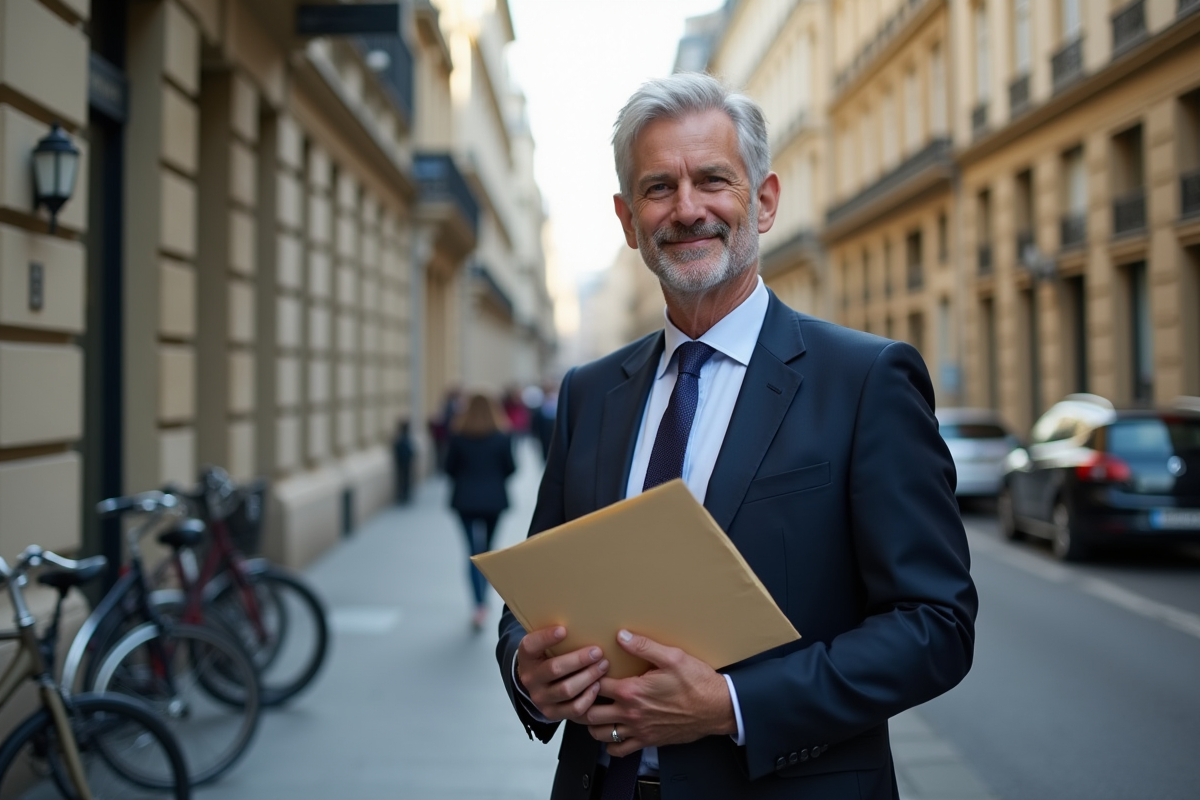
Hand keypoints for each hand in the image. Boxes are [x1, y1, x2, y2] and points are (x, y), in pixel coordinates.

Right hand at [516, 626, 608, 723]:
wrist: (539, 684)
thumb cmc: (549, 656)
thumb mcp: (546, 644)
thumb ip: (557, 634)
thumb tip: (585, 616)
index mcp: (526, 657)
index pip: (531, 646)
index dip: (546, 638)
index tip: (563, 630)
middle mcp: (530, 678)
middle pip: (555, 669)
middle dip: (579, 660)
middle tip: (598, 651)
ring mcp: (540, 698)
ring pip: (566, 690)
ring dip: (588, 677)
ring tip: (603, 666)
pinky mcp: (552, 713)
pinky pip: (573, 709)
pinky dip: (588, 697)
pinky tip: (597, 686)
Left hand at [584, 630, 735, 756]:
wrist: (717, 709)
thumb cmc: (697, 683)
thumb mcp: (672, 657)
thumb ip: (644, 646)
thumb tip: (622, 636)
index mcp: (632, 691)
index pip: (595, 685)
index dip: (588, 676)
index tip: (590, 669)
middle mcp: (631, 713)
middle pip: (590, 712)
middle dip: (583, 701)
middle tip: (585, 691)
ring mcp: (638, 730)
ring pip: (599, 733)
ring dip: (592, 722)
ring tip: (594, 708)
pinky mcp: (647, 741)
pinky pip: (618, 750)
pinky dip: (610, 743)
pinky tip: (612, 730)